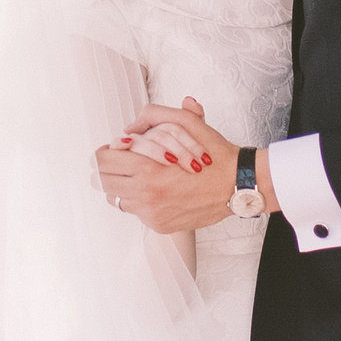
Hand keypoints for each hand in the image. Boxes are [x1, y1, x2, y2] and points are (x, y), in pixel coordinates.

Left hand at [97, 97, 247, 235]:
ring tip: (142, 176)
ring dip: (124, 186)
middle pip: (104, 182)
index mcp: (147, 169)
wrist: (238, 185)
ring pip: (118, 200)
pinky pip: (137, 212)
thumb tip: (129, 127)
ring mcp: (151, 214)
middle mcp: (145, 195)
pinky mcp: (159, 225)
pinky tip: (159, 190)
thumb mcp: (188, 122)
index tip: (114, 149)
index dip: (106, 151)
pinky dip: (142, 201)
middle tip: (123, 161)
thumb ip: (154, 114)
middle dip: (110, 169)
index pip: (103, 161)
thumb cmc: (214, 154)